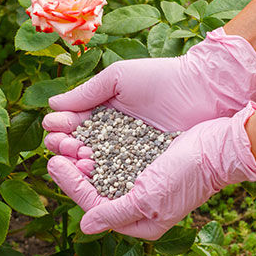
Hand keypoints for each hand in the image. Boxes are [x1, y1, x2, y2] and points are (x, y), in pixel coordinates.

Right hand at [43, 28, 255, 173]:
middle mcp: (113, 138)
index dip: (61, 129)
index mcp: (104, 115)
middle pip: (79, 149)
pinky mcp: (144, 171)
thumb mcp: (118, 79)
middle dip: (64, 147)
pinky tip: (89, 169)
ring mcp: (128, 156)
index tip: (54, 128)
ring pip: (95, 165)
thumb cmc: (162, 78)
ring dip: (77, 163)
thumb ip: (85, 94)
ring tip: (71, 157)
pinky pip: (118, 177)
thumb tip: (51, 106)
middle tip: (60, 145)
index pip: (74, 127)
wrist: (204, 89)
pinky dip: (102, 175)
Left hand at [47, 103, 255, 239]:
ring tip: (66, 139)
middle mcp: (138, 207)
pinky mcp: (147, 163)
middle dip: (73, 170)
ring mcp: (142, 184)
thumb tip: (85, 227)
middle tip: (54, 149)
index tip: (53, 163)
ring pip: (102, 172)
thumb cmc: (187, 174)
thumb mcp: (148, 199)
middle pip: (95, 189)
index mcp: (139, 224)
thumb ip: (115, 213)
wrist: (221, 145)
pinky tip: (86, 134)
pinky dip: (100, 147)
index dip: (70, 185)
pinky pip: (115, 158)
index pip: (93, 206)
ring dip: (83, 156)